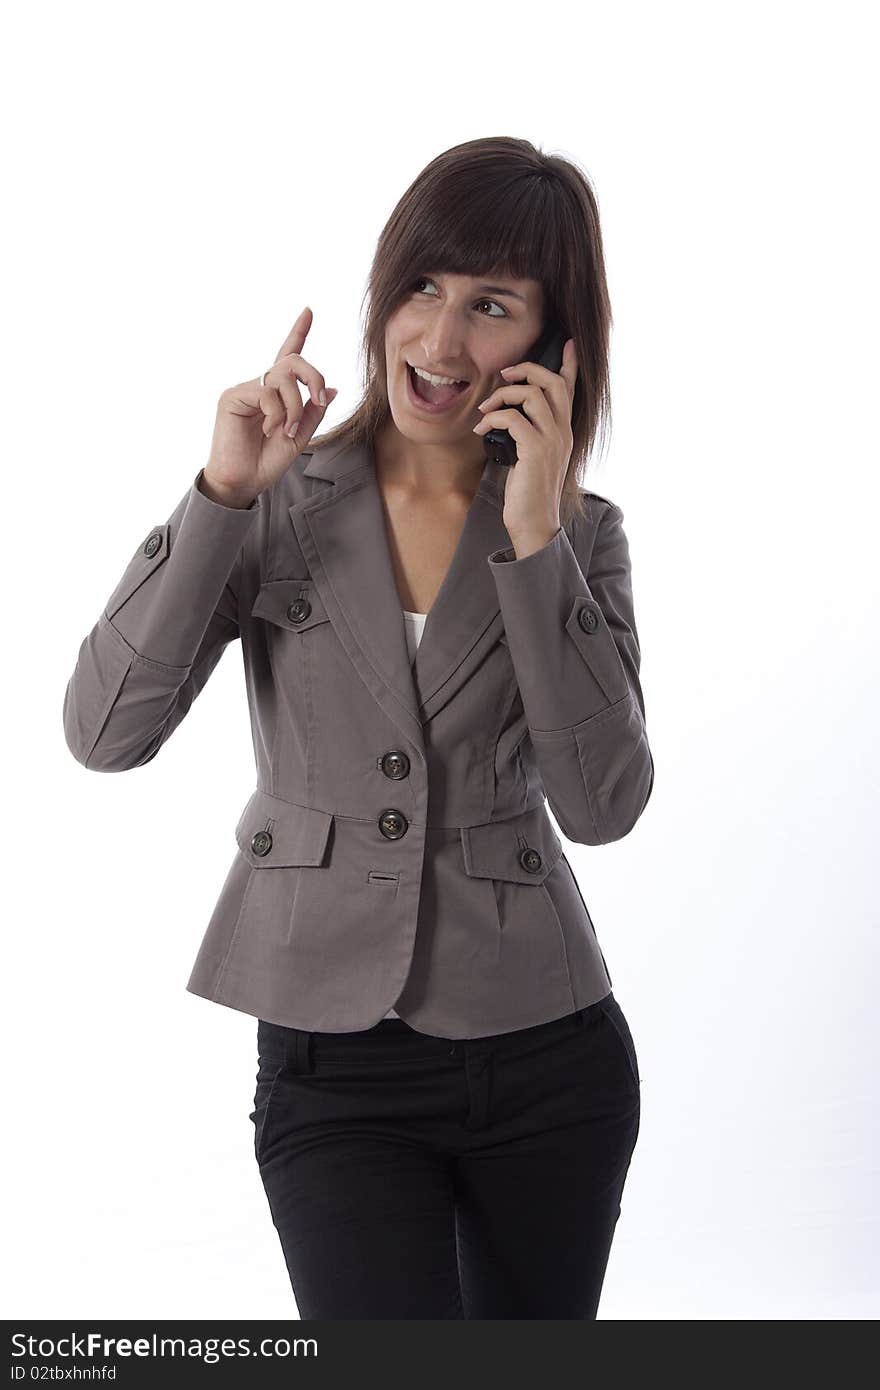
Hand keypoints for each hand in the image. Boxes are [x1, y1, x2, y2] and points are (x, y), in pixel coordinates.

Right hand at [203, 306, 338, 505]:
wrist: (242, 482)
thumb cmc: (265, 461)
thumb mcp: (300, 437)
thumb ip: (313, 412)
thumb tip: (332, 389)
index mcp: (276, 394)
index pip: (287, 356)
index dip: (298, 332)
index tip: (308, 311)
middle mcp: (260, 386)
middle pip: (292, 361)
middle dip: (313, 376)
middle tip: (320, 398)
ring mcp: (245, 389)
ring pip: (283, 377)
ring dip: (295, 406)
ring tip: (287, 430)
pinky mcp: (233, 396)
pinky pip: (267, 393)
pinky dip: (278, 414)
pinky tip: (271, 430)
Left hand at [472, 337, 577, 548]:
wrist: (535, 524)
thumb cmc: (528, 494)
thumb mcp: (531, 458)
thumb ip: (527, 435)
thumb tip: (507, 417)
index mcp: (563, 432)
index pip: (570, 390)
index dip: (569, 364)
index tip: (566, 344)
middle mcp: (562, 432)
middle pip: (553, 382)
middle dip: (527, 370)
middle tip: (504, 375)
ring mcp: (551, 441)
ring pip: (532, 395)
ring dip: (503, 395)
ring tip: (485, 409)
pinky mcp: (535, 451)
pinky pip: (513, 418)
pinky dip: (493, 418)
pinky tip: (481, 429)